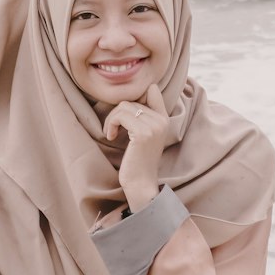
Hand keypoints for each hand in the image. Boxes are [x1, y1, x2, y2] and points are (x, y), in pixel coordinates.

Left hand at [103, 82, 170, 209]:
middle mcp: (162, 120)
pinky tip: (111, 136)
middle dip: (117, 113)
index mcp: (164, 118)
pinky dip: (111, 124)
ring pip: (124, 106)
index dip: (134, 97)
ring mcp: (154, 126)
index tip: (124, 115)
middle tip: (113, 129)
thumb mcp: (144, 134)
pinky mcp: (143, 133)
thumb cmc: (138, 160)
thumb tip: (132, 96)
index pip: (152, 90)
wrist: (141, 184)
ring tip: (112, 133)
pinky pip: (120, 116)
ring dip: (112, 119)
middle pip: (131, 99)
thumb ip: (144, 115)